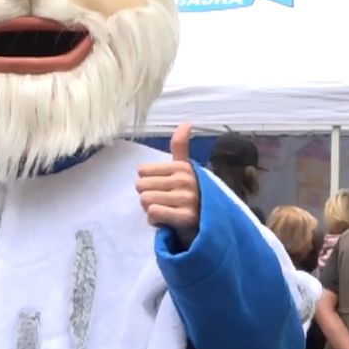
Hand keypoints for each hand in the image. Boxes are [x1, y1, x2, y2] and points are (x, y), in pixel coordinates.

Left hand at [137, 124, 199, 244]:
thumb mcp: (186, 169)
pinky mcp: (185, 217)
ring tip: (166, 211)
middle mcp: (185, 180)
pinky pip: (153, 213)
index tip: (163, 188)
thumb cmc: (190, 195)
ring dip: (151, 209)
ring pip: (145, 200)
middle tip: (164, 202)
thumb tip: (187, 122)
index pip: (142, 171)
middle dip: (148, 196)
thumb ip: (181, 147)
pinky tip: (166, 221)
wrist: (207, 225)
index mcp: (182, 167)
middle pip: (141, 186)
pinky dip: (155, 220)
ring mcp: (186, 198)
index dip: (148, 182)